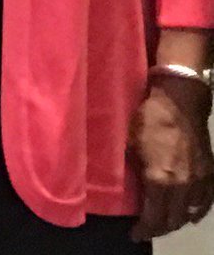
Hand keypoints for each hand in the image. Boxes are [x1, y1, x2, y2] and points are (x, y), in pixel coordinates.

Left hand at [128, 77, 213, 238]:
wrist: (181, 102)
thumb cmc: (150, 119)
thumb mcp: (131, 144)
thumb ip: (134, 170)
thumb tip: (131, 187)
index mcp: (160, 180)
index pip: (153, 218)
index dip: (143, 229)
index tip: (135, 234)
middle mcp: (182, 187)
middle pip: (172, 220)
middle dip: (159, 228)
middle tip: (148, 229)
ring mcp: (200, 182)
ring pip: (189, 214)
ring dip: (176, 221)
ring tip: (164, 222)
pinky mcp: (210, 175)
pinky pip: (205, 203)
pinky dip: (196, 212)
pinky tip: (189, 214)